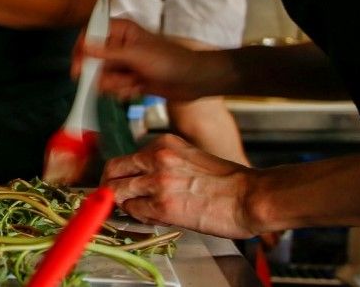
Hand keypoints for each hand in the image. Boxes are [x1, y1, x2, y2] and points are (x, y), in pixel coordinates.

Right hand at [80, 18, 231, 101]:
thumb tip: (82, 47)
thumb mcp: (136, 55)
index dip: (82, 48)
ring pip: (103, 76)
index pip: (92, 34)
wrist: (193, 81)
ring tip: (132, 83)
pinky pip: (114, 87)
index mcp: (121, 31)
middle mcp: (120, 46)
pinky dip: (123, 91)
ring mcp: (125, 64)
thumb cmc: (168, 60)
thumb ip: (107, 53)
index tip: (78, 66)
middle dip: (101, 73)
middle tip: (111, 80)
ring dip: (115, 84)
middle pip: (94, 59)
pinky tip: (137, 89)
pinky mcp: (130, 80)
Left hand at [102, 134, 262, 237]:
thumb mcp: (190, 158)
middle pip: (112, 170)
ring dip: (120, 202)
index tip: (119, 182)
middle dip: (108, 185)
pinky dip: (137, 215)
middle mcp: (157, 158)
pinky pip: (134, 211)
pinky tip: (151, 216)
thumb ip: (163, 163)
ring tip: (131, 209)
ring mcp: (157, 182)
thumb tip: (143, 177)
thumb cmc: (228, 182)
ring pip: (116, 191)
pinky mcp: (162, 206)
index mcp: (164, 144)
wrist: (251, 196)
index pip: (126, 157)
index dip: (120, 173)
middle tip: (110, 196)